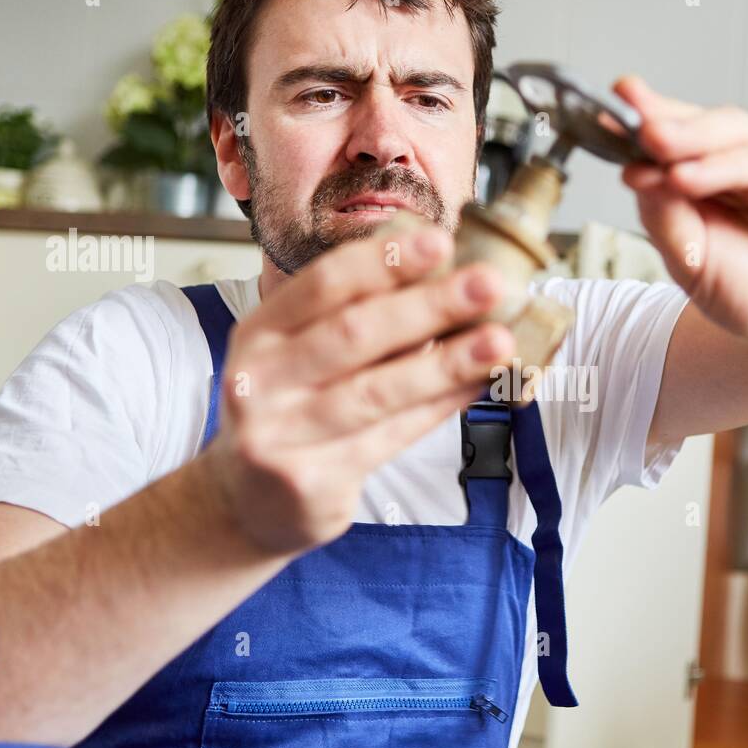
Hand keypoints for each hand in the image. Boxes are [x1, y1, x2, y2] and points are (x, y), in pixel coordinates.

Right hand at [202, 220, 513, 553]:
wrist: (248, 504)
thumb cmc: (290, 414)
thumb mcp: (298, 358)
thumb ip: (355, 321)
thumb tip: (445, 278)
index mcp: (259, 333)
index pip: (324, 285)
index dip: (384, 262)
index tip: (442, 243)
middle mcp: (259, 380)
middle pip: (354, 333)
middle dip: (429, 305)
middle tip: (489, 284)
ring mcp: (281, 434)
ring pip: (378, 391)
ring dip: (447, 363)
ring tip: (499, 341)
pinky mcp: (311, 480)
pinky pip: (391, 437)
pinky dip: (440, 407)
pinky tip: (476, 385)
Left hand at [614, 75, 747, 357]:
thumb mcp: (689, 263)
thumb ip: (663, 217)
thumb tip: (634, 171)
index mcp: (706, 179)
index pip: (670, 138)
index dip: (636, 121)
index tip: (597, 112)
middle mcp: (740, 166)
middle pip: (699, 125)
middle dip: (659, 118)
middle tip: (623, 114)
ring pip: (733, 134)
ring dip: (688, 136)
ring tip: (651, 140)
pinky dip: (726, 167)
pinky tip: (688, 176)